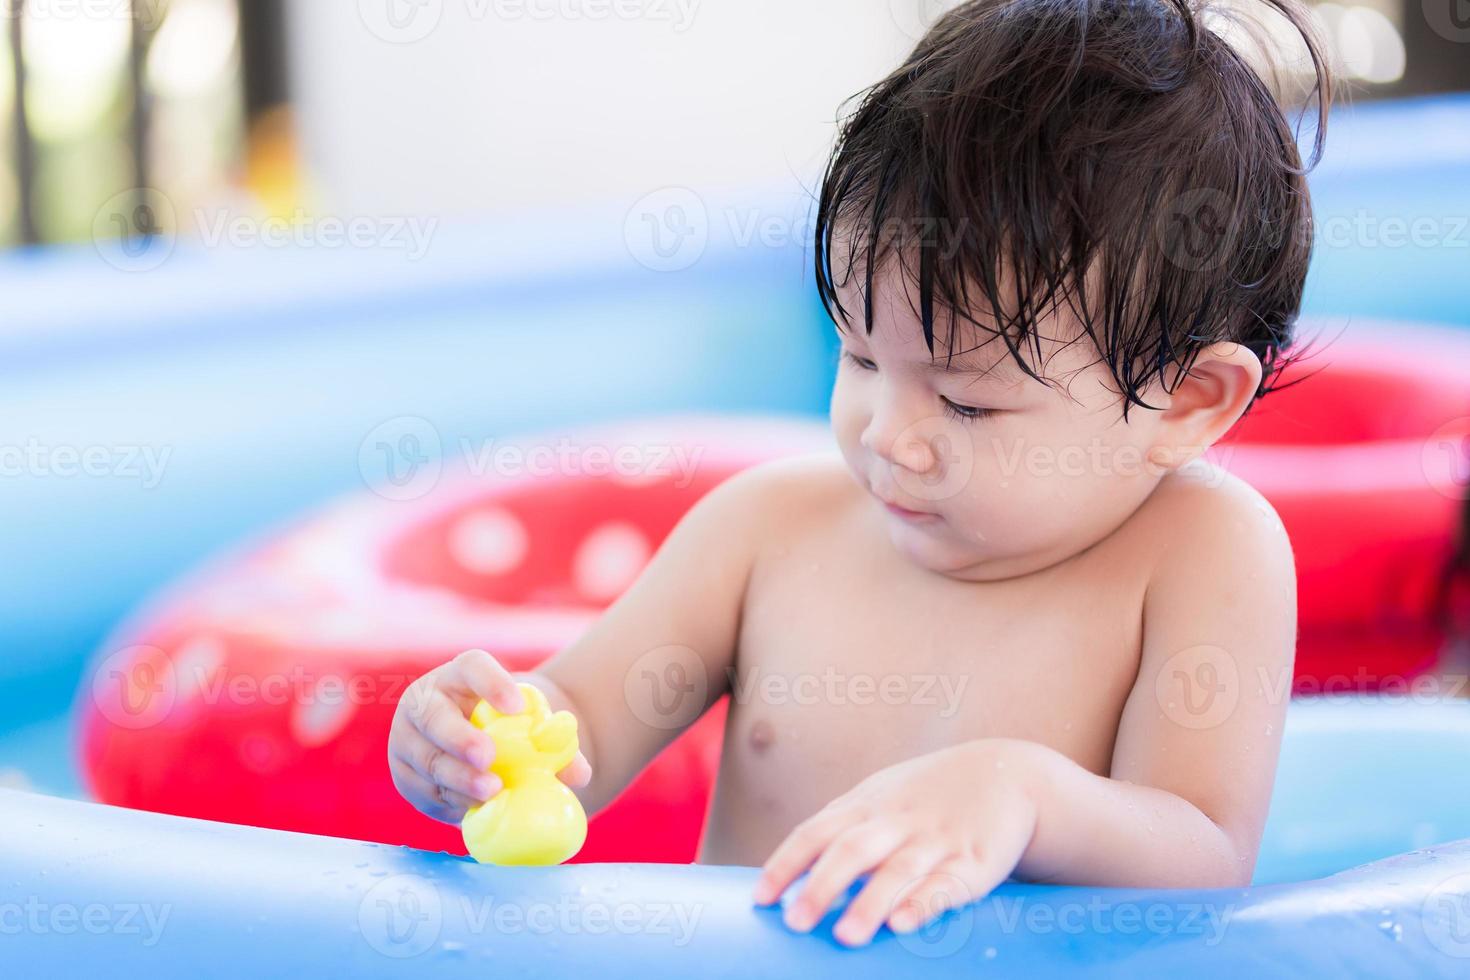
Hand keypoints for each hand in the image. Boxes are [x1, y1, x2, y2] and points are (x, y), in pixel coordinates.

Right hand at [388, 649, 592, 823]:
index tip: (519, 707)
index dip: (493, 683)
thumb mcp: (529, 727)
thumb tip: (579, 773)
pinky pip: (424, 791)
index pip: (473, 667)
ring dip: (458, 778)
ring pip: (428, 760)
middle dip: (461, 739)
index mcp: (460, 676)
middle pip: (435, 716)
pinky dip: (449, 800)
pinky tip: (472, 807)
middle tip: (489, 757)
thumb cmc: (508, 730)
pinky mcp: (404, 775)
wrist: (471, 747)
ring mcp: (407, 739)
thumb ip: (555, 746)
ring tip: (491, 791)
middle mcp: (425, 701)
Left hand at [752, 739, 1040, 946]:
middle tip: (794, 923)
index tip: (760, 899)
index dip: (786, 865)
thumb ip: (841, 827)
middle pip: (852, 850)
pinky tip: (903, 923)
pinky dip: (923, 904)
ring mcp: (936, 840)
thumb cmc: (928, 793)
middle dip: (821, 886)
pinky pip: (946, 884)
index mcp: (867, 805)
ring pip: (898, 871)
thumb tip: (792, 872)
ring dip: (869, 903)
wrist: (1006, 774)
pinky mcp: (974, 862)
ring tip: (845, 936)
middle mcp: (897, 820)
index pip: (816, 832)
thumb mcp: (881, 796)